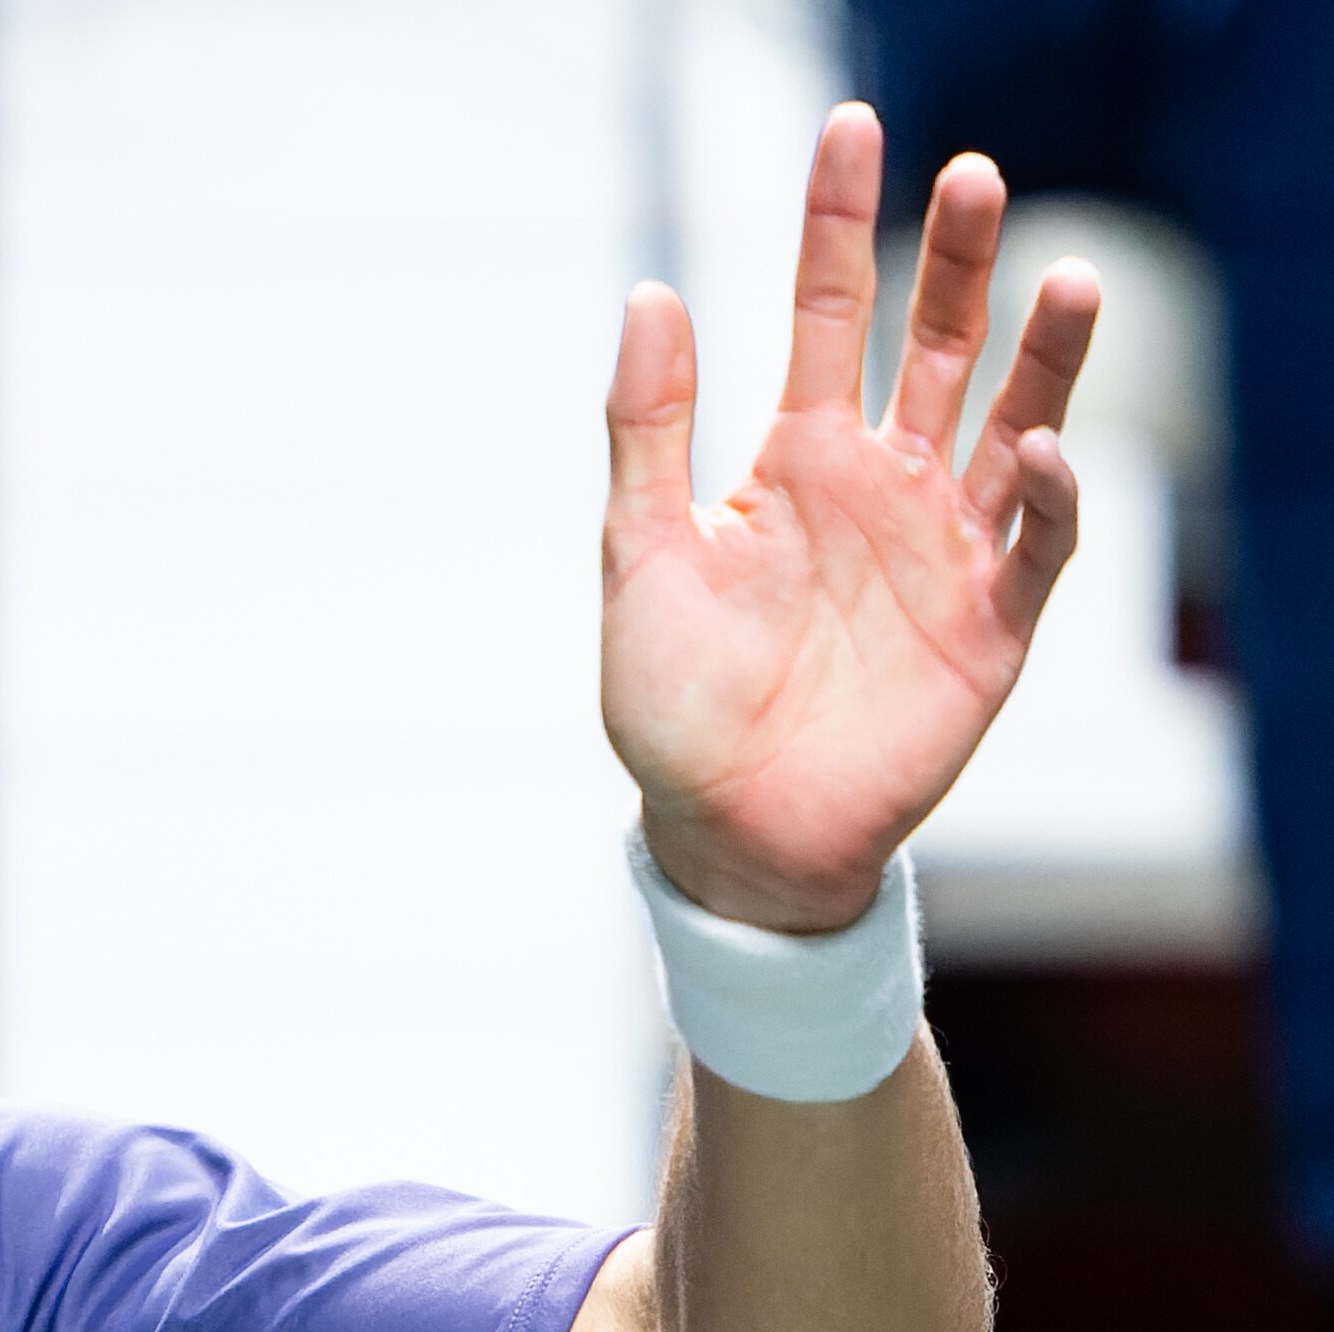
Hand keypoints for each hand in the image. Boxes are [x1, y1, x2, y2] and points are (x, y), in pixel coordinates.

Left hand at [600, 104, 1099, 930]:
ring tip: (1065, 276)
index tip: (852, 128)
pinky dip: (1044, 493)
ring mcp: (944, 548)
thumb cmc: (673, 702)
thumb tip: (653, 291)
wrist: (723, 829)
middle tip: (975, 174)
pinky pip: (1036, 543)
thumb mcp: (640, 550)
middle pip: (937, 346)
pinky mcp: (991, 624)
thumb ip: (649, 427)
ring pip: (1009, 421)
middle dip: (958, 262)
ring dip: (1040, 356)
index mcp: (798, 460)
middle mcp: (882, 487)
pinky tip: (1032, 445)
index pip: (830, 315)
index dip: (839, 225)